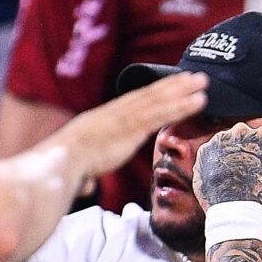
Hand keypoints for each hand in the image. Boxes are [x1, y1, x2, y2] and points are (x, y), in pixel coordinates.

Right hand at [42, 70, 205, 187]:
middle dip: (171, 85)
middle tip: (194, 76)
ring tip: (203, 82)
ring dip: (182, 90)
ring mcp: (124, 119)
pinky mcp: (133, 128)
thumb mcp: (76, 168)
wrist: (59, 164)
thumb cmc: (61, 170)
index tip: (167, 86)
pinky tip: (198, 101)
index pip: (131, 104)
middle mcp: (114, 113)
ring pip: (158, 100)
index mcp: (101, 120)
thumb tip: (86, 184)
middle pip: (148, 96)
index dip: (151, 94)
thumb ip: (86, 173)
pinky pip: (162, 114)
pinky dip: (181, 105)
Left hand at [190, 120, 261, 209]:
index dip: (260, 149)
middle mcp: (241, 131)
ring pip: (223, 142)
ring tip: (229, 176)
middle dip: (241, 147)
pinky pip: (209, 153)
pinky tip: (218, 178)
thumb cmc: (260, 196)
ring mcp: (220, 139)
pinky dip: (212, 162)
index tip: (258, 160)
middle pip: (241, 135)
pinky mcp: (204, 150)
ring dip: (226, 154)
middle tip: (242, 168)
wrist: (235, 210)